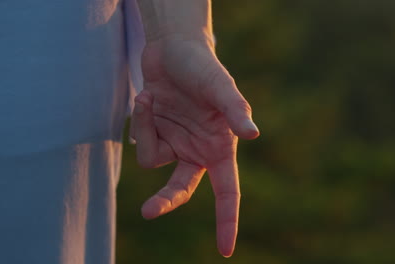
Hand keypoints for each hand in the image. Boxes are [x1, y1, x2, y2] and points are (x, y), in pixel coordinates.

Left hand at [130, 34, 258, 256]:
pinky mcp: (154, 134)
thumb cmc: (203, 67)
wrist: (172, 49)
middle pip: (181, 190)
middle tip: (148, 212)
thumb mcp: (220, 87)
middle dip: (166, 201)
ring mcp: (174, 144)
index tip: (226, 250)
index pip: (228, 192)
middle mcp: (197, 151)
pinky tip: (147, 98)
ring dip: (148, 130)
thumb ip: (235, 111)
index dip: (227, 222)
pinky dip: (141, 120)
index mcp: (219, 148)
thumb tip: (253, 136)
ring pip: (153, 162)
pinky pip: (141, 142)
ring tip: (149, 98)